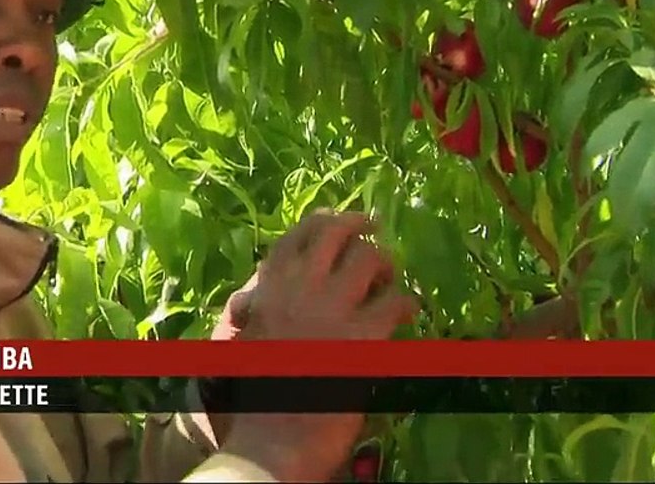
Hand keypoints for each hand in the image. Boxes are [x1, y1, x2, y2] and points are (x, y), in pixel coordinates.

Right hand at [217, 210, 414, 481]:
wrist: (273, 437)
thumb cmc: (255, 393)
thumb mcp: (246, 338)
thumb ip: (257, 308)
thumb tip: (253, 295)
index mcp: (269, 287)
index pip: (301, 233)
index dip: (327, 219)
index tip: (342, 219)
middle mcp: (301, 286)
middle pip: (338, 232)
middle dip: (362, 226)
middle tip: (377, 231)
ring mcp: (333, 308)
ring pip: (371, 259)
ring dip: (386, 267)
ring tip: (389, 284)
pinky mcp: (364, 337)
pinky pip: (397, 302)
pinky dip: (407, 303)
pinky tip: (407, 315)